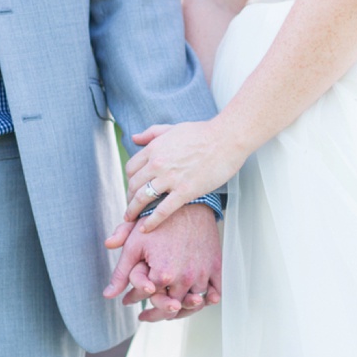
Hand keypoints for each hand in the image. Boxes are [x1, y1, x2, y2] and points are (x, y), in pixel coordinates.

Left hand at [103, 205, 221, 320]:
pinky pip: (215, 292)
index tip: (128, 300)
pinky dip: (208, 300)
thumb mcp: (134, 245)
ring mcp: (201, 274)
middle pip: (170, 308)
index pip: (147, 298)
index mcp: (162, 274)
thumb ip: (121, 273)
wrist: (188, 202)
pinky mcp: (215, 267)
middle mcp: (184, 278)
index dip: (134, 299)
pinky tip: (197, 301)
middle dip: (156, 313)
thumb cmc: (158, 221)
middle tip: (146, 315)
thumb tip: (107, 295)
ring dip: (181, 311)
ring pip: (193, 305)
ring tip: (169, 309)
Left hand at [124, 118, 244, 231]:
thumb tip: (134, 138)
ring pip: (142, 198)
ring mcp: (170, 178)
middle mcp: (157, 163)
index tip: (132, 188)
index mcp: (154, 148)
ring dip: (133, 211)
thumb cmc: (204, 133)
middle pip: (133, 185)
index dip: (129, 181)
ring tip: (131, 218)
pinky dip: (151, 222)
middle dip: (129, 198)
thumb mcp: (172, 128)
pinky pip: (162, 210)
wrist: (226, 139)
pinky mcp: (184, 191)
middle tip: (131, 206)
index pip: (131, 168)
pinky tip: (145, 228)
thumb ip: (152, 133)